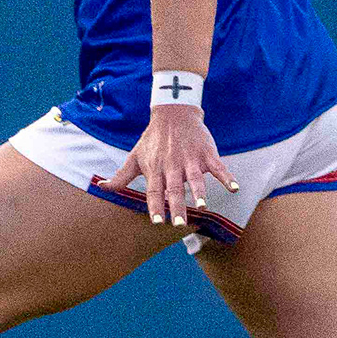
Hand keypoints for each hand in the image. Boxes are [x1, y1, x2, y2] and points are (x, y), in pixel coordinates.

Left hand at [109, 103, 234, 231]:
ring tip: (202, 206)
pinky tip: (235, 188)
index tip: (157, 222)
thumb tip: (101, 188)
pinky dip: (227, 177)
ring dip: (199, 192)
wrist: (173, 113)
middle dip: (176, 206)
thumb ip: (121, 176)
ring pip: (195, 178)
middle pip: (174, 188)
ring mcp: (190, 159)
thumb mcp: (135, 157)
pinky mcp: (207, 153)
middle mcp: (172, 166)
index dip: (155, 206)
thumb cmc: (152, 140)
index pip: (154, 191)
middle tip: (179, 223)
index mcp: (155, 169)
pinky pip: (218, 166)